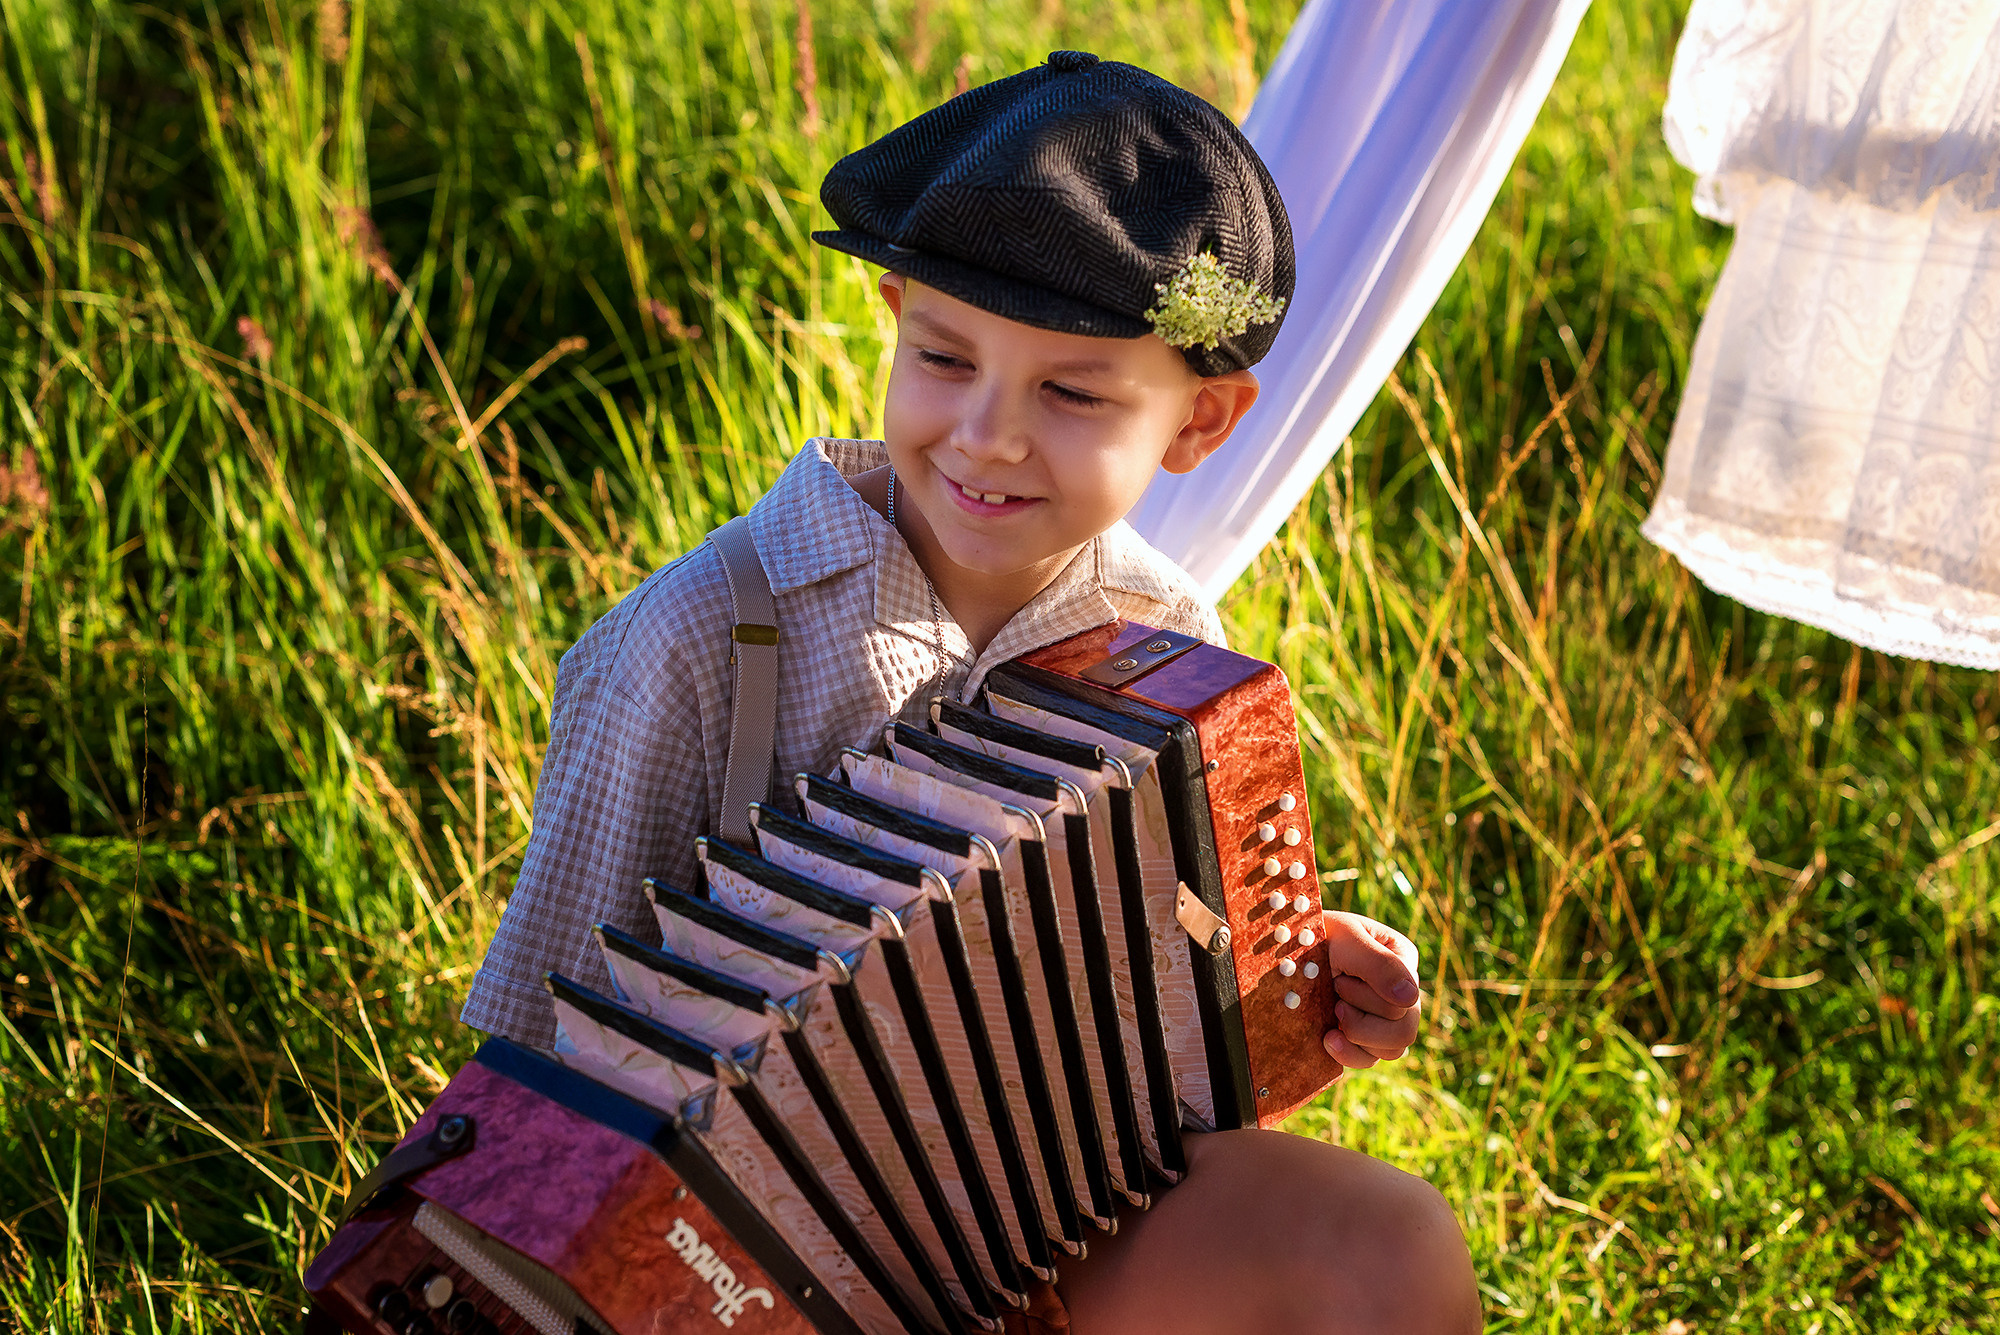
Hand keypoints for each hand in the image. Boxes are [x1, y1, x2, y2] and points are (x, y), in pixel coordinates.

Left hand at [1318, 911, 1421, 1070]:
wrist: (1287, 948)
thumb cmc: (1318, 933)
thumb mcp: (1347, 939)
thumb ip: (1380, 964)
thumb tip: (1410, 998)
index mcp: (1404, 962)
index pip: (1405, 1001)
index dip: (1370, 998)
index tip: (1340, 979)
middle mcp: (1400, 993)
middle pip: (1403, 1031)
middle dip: (1363, 1019)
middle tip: (1335, 998)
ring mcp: (1383, 1017)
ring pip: (1392, 1050)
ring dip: (1357, 1035)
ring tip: (1333, 1012)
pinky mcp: (1362, 1036)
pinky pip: (1368, 1060)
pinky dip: (1349, 1054)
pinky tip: (1329, 1038)